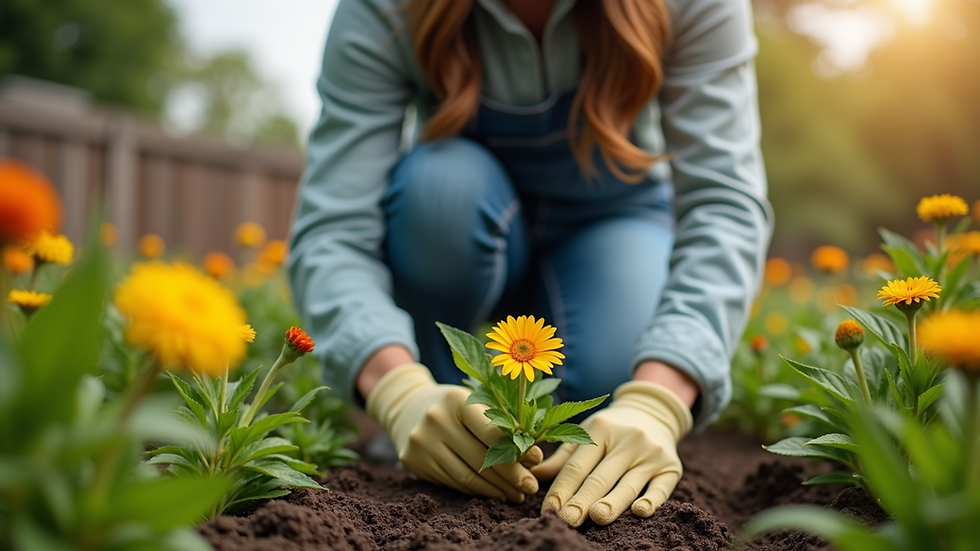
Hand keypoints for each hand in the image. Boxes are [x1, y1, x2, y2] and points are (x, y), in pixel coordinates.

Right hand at [366, 363, 540, 501]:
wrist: (408, 406)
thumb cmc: (454, 406)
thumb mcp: (476, 402)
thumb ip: (505, 424)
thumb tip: (534, 458)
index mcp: (457, 399)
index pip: (493, 433)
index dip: (518, 452)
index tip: (536, 464)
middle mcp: (436, 419)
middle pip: (482, 458)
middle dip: (511, 477)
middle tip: (530, 488)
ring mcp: (422, 442)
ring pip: (467, 476)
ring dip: (495, 490)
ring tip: (514, 495)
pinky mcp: (413, 461)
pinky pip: (452, 482)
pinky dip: (475, 490)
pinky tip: (492, 493)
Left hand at [532, 380, 692, 525]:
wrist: (653, 412)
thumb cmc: (611, 429)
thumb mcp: (586, 434)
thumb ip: (562, 457)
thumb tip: (534, 477)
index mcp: (600, 429)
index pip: (577, 466)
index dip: (561, 489)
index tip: (549, 511)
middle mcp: (627, 440)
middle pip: (600, 477)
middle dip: (581, 501)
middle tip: (567, 520)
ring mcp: (651, 453)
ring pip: (628, 484)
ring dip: (612, 503)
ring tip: (596, 518)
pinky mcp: (671, 467)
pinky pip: (661, 488)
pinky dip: (651, 500)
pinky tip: (639, 512)